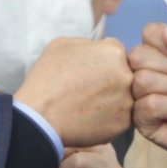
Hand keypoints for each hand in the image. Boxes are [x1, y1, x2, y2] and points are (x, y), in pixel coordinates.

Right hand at [16, 37, 132, 147]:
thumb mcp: (63, 44)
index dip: (102, 61)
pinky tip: (89, 118)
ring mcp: (127, 100)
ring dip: (112, 99)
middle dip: (110, 79)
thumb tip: (99, 47)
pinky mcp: (124, 124)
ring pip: (125, 96)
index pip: (117, 52)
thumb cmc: (47, 78)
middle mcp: (126, 74)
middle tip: (88, 89)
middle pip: (124, 74)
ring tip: (87, 105)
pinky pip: (121, 117)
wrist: (39, 116)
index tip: (88, 71)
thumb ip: (89, 43)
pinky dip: (108, 118)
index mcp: (114, 51)